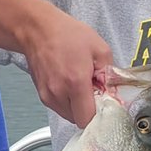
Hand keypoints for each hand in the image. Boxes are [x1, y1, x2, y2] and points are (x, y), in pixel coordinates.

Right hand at [23, 8, 112, 126]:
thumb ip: (110, 74)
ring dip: (78, 106)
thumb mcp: (100, 49)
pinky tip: (69, 83)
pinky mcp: (42, 96)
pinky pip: (60, 108)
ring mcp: (48, 96)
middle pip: (79, 120)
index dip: (99, 114)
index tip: (103, 103)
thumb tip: (112, 91)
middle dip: (89, 109)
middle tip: (92, 90)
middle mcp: (59, 94)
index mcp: (76, 83)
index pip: (88, 119)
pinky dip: (68, 101)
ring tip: (79, 85)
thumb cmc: (66, 35)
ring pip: (69, 116)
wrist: (38, 30)